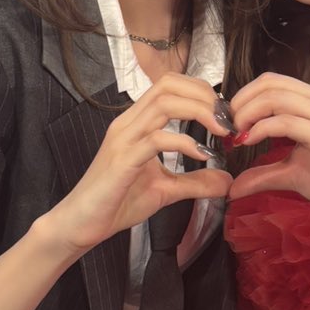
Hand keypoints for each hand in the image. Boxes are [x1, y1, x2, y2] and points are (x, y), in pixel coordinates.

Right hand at [41, 74, 230, 256]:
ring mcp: (123, 139)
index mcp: (136, 123)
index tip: (224, 114)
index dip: (201, 91)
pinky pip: (156, 139)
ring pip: (163, 103)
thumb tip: (226, 179)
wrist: (82, 224)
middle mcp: (128, 123)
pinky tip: (202, 155)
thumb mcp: (165, 189)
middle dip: (204, 95)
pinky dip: (184, 143)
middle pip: (168, 85)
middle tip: (227, 119)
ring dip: (199, 111)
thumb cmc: (117, 202)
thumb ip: (195, 182)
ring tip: (221, 131)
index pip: (169, 85)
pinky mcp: (122, 160)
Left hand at [225, 74, 309, 225]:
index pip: (274, 83)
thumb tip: (233, 187)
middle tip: (226, 127)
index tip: (229, 122)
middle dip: (240, 102)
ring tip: (235, 135)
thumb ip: (265, 175)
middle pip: (270, 83)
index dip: (245, 97)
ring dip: (247, 113)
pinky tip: (249, 142)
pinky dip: (261, 129)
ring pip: (275, 97)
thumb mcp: (296, 175)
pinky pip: (286, 122)